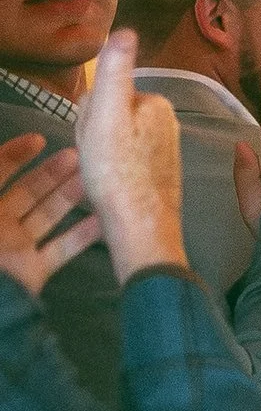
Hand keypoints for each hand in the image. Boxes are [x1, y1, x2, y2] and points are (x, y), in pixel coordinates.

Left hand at [0, 131, 98, 293]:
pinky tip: (101, 219)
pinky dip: (81, 236)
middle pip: (28, 191)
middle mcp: (0, 222)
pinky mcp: (34, 270)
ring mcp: (18, 246)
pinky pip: (60, 250)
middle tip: (76, 156)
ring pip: (47, 215)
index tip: (39, 140)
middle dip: (51, 172)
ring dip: (69, 195)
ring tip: (91, 178)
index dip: (16, 154)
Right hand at [73, 27, 188, 279]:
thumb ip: (115, 71)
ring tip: (105, 175)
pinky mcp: (157, 174)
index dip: (89, 116)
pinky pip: (123, 163)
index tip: (96, 139)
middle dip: (96, 136)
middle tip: (99, 160)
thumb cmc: (118, 174)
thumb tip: (125, 31)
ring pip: (114, 141)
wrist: (140, 229)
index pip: (104, 95)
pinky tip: (113, 186)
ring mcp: (164, 150)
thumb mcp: (107, 114)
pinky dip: (112, 173)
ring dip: (101, 155)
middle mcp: (166, 123)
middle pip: (110, 117)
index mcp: (156, 104)